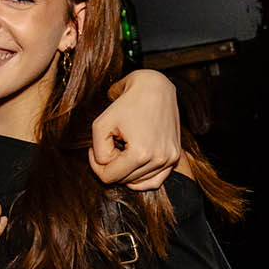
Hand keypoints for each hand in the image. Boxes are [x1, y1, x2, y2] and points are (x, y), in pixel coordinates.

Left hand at [92, 69, 181, 190]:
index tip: (94, 149)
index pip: (109, 178)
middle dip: (112, 165)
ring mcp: (169, 159)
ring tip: (123, 147)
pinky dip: (141, 178)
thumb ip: (99, 152)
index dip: (96, 165)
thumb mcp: (101, 124)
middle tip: (110, 144)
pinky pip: (155, 181)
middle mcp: (158, 160)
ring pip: (137, 181)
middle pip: (123, 180)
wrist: (156, 87)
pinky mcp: (175, 156)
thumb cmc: (127, 102)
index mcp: (140, 153)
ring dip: (126, 168)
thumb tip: (105, 166)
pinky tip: (133, 165)